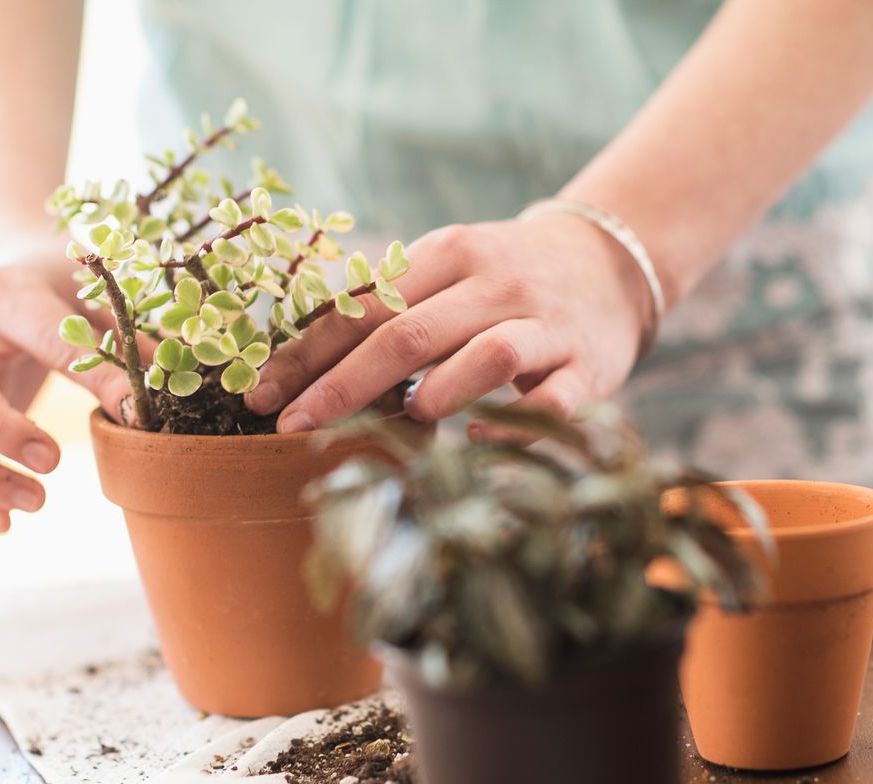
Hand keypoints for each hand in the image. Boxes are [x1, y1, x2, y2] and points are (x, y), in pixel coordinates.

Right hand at [0, 246, 133, 532]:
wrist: (10, 272)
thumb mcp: (102, 296)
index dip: (88, 376)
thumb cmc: (67, 286)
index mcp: (10, 294)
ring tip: (36, 503)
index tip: (131, 417)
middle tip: (53, 462)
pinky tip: (4, 524)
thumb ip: (129, 343)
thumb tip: (159, 401)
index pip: (43, 335)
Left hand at [243, 214, 650, 436]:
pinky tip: (479, 440)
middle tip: (292, 428)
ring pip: (488, 355)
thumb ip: (385, 301)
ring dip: (437, 395)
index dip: (307, 352)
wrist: (613, 261)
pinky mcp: (591, 366)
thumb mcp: (446, 268)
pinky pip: (555, 402)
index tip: (260, 395)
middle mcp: (497, 282)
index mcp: (450, 253)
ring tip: (408, 420)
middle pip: (410, 334)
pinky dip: (515, 425)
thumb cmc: (503, 278)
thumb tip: (293, 353)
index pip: (365, 303)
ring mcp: (547, 324)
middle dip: (343, 386)